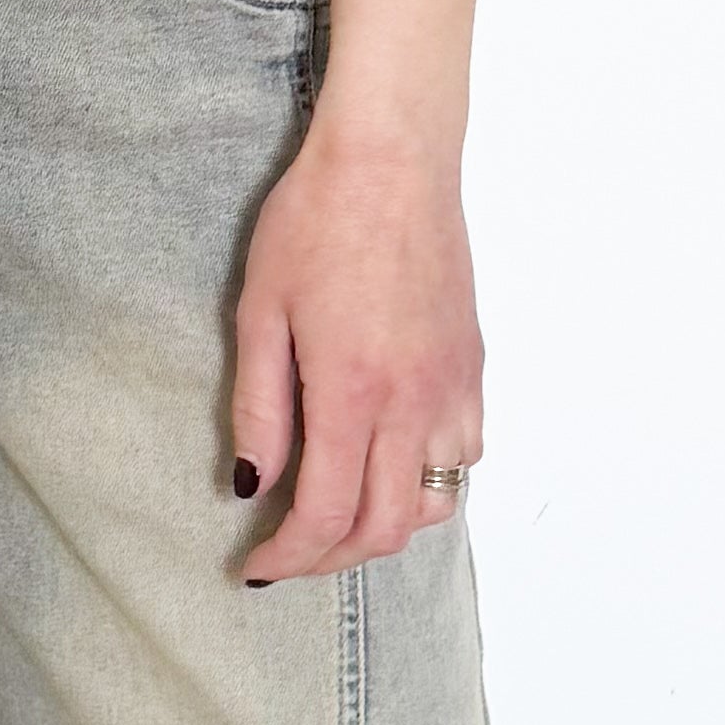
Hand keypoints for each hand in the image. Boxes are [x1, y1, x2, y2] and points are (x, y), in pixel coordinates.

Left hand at [228, 102, 481, 582]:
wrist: (392, 158)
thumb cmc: (315, 220)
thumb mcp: (261, 312)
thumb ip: (259, 408)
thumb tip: (253, 483)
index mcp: (352, 393)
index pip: (328, 515)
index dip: (289, 557)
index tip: (257, 566)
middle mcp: (414, 402)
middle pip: (386, 527)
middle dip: (332, 558)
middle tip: (289, 552)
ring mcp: (452, 386)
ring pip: (434, 499)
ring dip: (384, 525)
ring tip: (337, 512)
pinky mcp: (472, 366)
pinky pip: (464, 454)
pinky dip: (427, 481)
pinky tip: (389, 460)